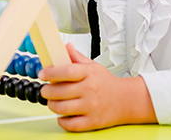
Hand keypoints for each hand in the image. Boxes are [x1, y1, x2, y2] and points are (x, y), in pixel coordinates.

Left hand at [39, 43, 157, 130]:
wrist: (127, 100)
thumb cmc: (107, 83)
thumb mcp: (94, 66)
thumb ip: (77, 58)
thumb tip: (65, 47)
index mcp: (89, 74)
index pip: (67, 71)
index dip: (51, 72)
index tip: (42, 74)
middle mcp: (90, 90)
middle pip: (60, 92)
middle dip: (47, 91)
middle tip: (46, 90)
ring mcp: (91, 107)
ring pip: (62, 108)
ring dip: (52, 106)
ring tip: (53, 102)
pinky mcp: (92, 121)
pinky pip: (71, 124)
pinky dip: (62, 121)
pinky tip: (62, 115)